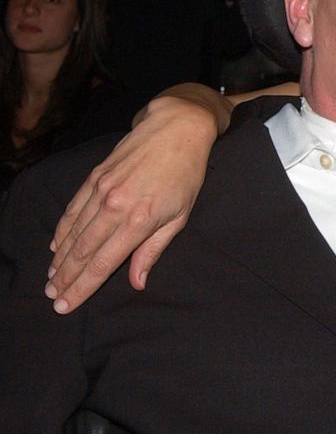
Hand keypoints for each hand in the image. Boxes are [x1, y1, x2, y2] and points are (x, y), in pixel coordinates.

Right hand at [46, 96, 219, 313]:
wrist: (177, 128)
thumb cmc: (186, 174)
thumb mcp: (180, 216)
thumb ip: (153, 250)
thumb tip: (137, 282)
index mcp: (138, 222)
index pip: (101, 264)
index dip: (81, 288)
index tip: (65, 305)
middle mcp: (114, 207)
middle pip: (81, 252)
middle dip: (64, 279)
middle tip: (52, 298)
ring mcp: (101, 190)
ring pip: (73, 232)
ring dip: (59, 258)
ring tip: (51, 279)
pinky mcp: (95, 176)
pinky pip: (73, 209)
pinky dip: (63, 229)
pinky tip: (56, 246)